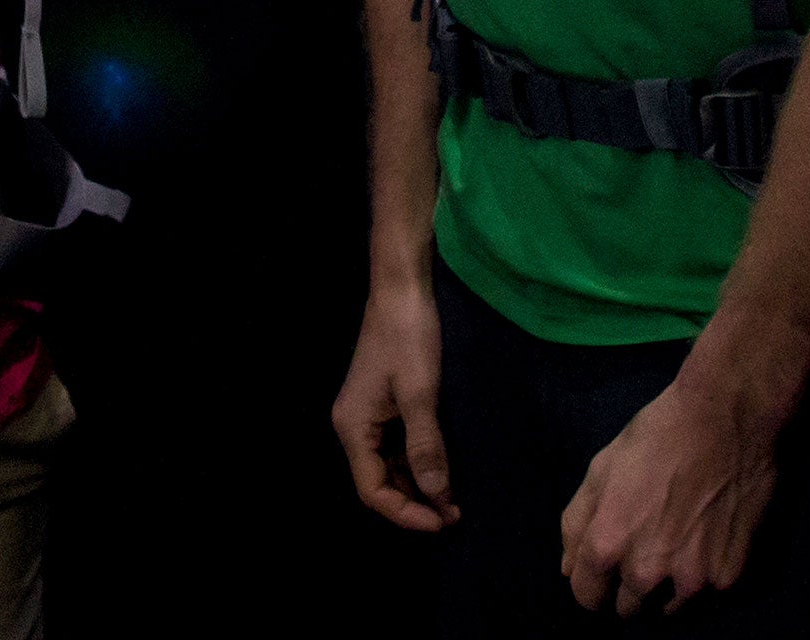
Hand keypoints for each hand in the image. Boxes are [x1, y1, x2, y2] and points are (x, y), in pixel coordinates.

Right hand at [331, 279, 459, 531]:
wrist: (402, 288)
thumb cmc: (408, 337)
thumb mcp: (420, 394)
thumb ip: (426, 448)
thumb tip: (438, 497)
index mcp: (353, 427)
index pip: (373, 491)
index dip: (407, 513)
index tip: (444, 520)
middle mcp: (353, 425)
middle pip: (378, 482)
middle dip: (414, 502)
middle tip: (455, 512)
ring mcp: (367, 414)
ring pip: (388, 466)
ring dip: (417, 484)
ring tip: (454, 496)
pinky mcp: (381, 403)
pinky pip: (395, 446)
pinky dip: (417, 462)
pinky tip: (444, 468)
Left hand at [559, 369, 780, 615]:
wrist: (724, 422)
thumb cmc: (655, 438)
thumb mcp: (601, 469)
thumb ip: (577, 523)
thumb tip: (569, 571)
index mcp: (608, 544)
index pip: (587, 598)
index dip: (592, 584)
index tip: (604, 570)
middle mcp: (647, 573)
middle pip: (628, 609)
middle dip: (628, 586)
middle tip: (644, 547)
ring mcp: (692, 581)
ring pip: (668, 609)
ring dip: (666, 588)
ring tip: (676, 542)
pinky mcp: (729, 580)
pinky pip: (706, 596)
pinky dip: (702, 577)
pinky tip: (705, 539)